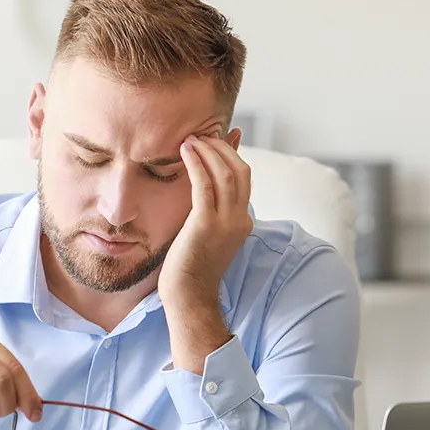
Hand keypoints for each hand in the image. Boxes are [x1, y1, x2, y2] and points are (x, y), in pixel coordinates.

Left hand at [159, 133, 253, 306]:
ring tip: (191, 139)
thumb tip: (208, 185)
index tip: (220, 136)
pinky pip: (204, 184)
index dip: (233, 153)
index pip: (244, 177)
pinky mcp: (206, 224)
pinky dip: (196, 163)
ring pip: (225, 173)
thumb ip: (211, 207)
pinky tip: (185, 151)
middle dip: (221, 148)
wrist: (189, 294)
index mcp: (243, 220)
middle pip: (240, 170)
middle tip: (201, 135)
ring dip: (208, 151)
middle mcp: (240, 219)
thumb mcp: (208, 231)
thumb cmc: (192, 265)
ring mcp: (225, 222)